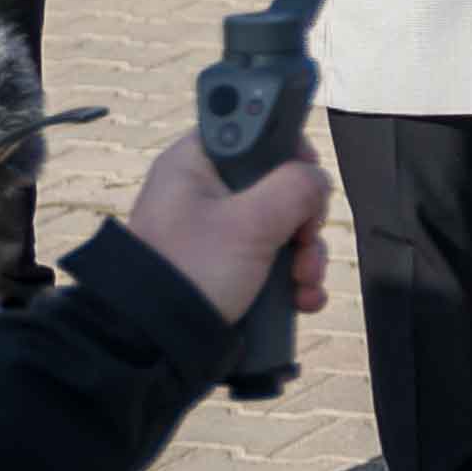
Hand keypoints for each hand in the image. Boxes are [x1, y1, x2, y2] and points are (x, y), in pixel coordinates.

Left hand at [120, 131, 333, 326]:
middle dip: (304, 218)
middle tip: (304, 240)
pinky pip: (272, 259)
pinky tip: (301, 299)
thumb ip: (295, 187)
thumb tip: (317, 180)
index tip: (306, 174)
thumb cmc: (194, 269)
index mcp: (195, 164)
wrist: (154, 343)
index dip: (285, 146)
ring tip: (303, 283)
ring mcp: (217, 232)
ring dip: (304, 256)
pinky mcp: (227, 267)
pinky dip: (292, 278)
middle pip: (276, 183)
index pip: (250, 126)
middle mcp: (204, 192)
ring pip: (281, 225)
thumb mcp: (251, 222)